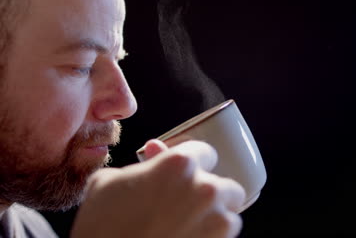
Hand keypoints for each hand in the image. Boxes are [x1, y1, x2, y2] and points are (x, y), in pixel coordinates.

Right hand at [70, 140, 245, 237]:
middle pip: (225, 184)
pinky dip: (214, 237)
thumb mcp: (110, 183)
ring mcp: (216, 219)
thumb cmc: (102, 227)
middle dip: (210, 193)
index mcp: (179, 163)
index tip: (189, 174)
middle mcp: (204, 187)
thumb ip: (143, 163)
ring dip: (215, 217)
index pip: (205, 152)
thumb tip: (156, 150)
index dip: (196, 163)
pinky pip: (228, 235)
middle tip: (188, 206)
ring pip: (230, 212)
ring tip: (188, 226)